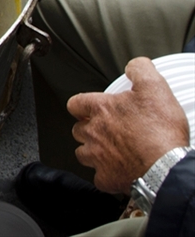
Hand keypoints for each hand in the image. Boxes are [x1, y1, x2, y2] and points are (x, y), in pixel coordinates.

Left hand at [67, 57, 190, 194]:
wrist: (166, 165)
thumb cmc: (159, 130)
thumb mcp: (154, 88)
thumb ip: (141, 70)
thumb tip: (134, 65)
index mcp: (101, 110)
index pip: (75, 103)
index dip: (82, 105)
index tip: (90, 108)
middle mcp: (93, 132)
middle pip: (78, 129)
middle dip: (88, 128)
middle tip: (107, 129)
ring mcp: (97, 156)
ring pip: (83, 153)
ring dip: (93, 151)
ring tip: (110, 149)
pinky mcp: (106, 178)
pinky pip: (98, 177)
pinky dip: (105, 174)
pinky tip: (117, 170)